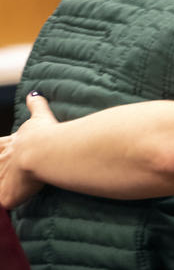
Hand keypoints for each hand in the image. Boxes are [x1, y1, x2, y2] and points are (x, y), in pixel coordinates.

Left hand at [0, 92, 56, 208]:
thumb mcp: (40, 117)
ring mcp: (3, 179)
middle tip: (3, 165)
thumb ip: (37, 106)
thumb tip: (34, 93)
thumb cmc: (46, 134)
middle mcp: (3, 161)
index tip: (1, 149)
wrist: (45, 151)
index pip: (0, 146)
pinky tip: (13, 202)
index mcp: (10, 145)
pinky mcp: (8, 195)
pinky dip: (11, 201)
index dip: (0, 147)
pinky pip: (7, 202)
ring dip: (3, 183)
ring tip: (10, 184)